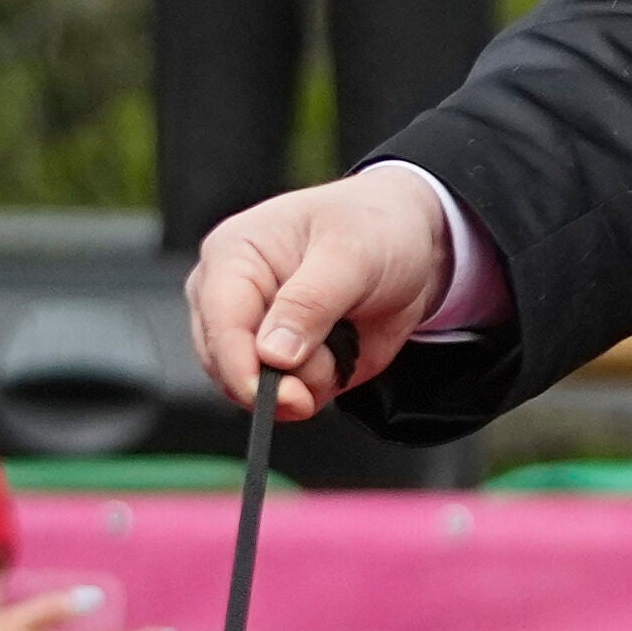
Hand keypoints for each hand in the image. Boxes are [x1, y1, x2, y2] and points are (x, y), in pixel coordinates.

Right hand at [186, 160, 461, 415]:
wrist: (411, 244)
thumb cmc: (374, 230)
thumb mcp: (352, 255)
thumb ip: (311, 303)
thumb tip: (272, 355)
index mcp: (232, 255)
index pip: (220, 323)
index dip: (242, 367)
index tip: (283, 395)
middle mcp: (230, 298)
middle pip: (228, 366)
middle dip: (282, 380)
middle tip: (331, 360)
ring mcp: (252, 333)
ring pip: (256, 390)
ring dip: (307, 380)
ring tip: (341, 335)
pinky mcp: (279, 362)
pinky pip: (285, 400)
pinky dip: (318, 388)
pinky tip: (339, 351)